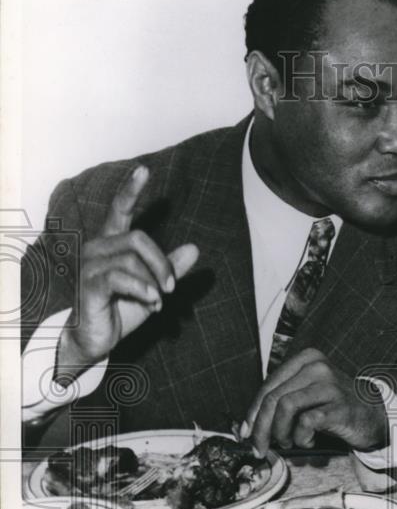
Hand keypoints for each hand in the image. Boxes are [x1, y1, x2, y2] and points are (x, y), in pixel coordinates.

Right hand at [58, 165, 198, 375]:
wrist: (96, 339)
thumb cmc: (121, 309)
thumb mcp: (153, 287)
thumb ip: (170, 268)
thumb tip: (195, 248)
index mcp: (112, 244)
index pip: (120, 210)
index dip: (131, 190)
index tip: (144, 169)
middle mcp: (97, 248)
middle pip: (139, 238)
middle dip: (162, 263)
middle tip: (171, 288)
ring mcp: (90, 266)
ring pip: (132, 259)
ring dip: (154, 282)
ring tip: (158, 302)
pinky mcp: (89, 285)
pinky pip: (121, 277)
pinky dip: (143, 289)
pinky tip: (152, 303)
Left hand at [246, 348, 388, 455]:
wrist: (371, 414)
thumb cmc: (332, 406)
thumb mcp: (306, 395)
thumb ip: (280, 402)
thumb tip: (247, 426)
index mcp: (306, 359)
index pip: (268, 386)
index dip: (253, 413)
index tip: (247, 433)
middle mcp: (317, 367)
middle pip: (273, 397)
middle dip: (261, 428)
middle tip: (259, 448)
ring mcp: (330, 385)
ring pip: (285, 407)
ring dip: (280, 432)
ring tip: (288, 442)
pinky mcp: (340, 406)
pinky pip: (307, 422)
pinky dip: (301, 437)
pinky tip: (308, 441)